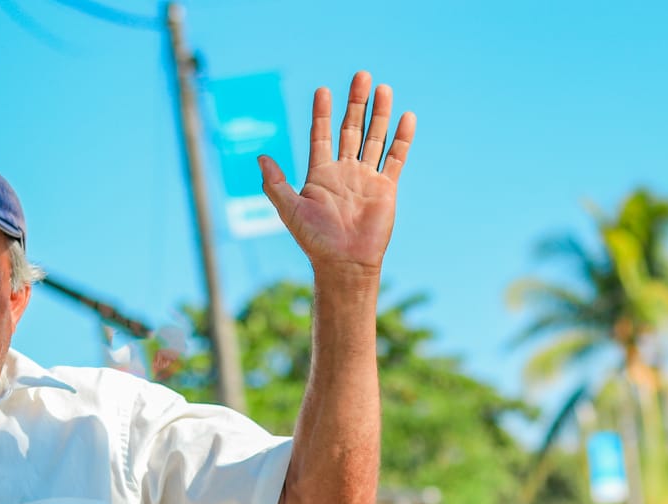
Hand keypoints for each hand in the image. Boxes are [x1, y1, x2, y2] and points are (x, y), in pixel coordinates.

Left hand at [259, 72, 415, 277]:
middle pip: (351, 129)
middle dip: (356, 103)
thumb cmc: (315, 241)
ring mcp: (366, 178)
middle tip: (362, 75)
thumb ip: (275, 184)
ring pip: (375, 138)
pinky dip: (401, 139)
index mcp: (320, 174)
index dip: (321, 113)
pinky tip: (406, 118)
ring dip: (379, 114)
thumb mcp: (289, 211)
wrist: (344, 264)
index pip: (321, 135)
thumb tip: (260, 157)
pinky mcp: (385, 188)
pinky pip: (395, 158)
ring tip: (384, 88)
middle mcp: (344, 171)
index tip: (323, 90)